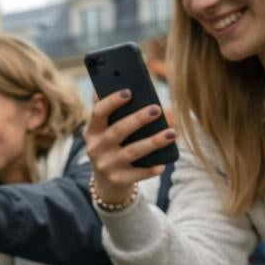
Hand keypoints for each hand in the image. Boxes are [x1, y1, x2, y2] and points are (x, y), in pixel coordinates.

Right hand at [86, 90, 174, 204]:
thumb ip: (109, 110)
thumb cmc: (112, 146)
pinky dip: (150, 168)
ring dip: (152, 142)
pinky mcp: (117, 180)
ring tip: (171, 133)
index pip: (98, 113)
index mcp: (92, 131)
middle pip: (118, 131)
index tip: (129, 92)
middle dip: (137, 119)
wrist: (107, 182)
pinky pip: (137, 173)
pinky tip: (162, 163)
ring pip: (131, 152)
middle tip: (157, 109)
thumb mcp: (105, 130)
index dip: (112, 102)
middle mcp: (95, 149)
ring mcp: (106, 166)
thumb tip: (111, 83)